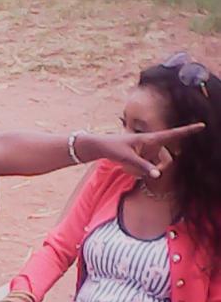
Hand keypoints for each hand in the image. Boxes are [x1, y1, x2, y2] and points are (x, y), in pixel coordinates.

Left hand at [76, 123, 204, 178]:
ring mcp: (145, 150)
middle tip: (136, 168)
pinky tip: (124, 166)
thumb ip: (143, 167)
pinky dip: (137, 170)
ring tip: (125, 165)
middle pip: (163, 158)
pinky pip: (145, 167)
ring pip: (153, 165)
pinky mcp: (140, 156)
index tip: (202, 125)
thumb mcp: (126, 158)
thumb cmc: (112, 148)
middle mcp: (150, 143)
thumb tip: (158, 175)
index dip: (187, 131)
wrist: (99, 146)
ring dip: (142, 169)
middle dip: (155, 167)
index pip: (172, 134)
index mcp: (149, 138)